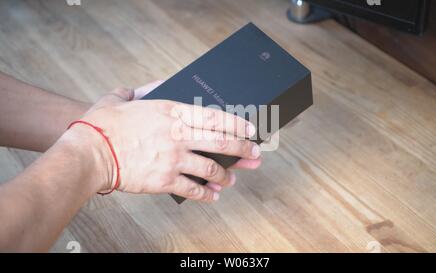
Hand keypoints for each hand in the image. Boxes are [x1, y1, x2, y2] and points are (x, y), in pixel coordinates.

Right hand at [61, 81, 261, 201]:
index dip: (237, 124)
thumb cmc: (103, 124)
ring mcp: (173, 159)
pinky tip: (213, 196)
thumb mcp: (122, 97)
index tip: (251, 129)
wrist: (89, 152)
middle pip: (221, 142)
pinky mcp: (164, 180)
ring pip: (211, 169)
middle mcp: (178, 135)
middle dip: (243, 150)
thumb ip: (142, 89)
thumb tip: (155, 83)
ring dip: (226, 175)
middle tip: (255, 155)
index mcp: (172, 112)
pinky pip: (193, 189)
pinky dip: (206, 194)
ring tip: (232, 180)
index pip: (215, 117)